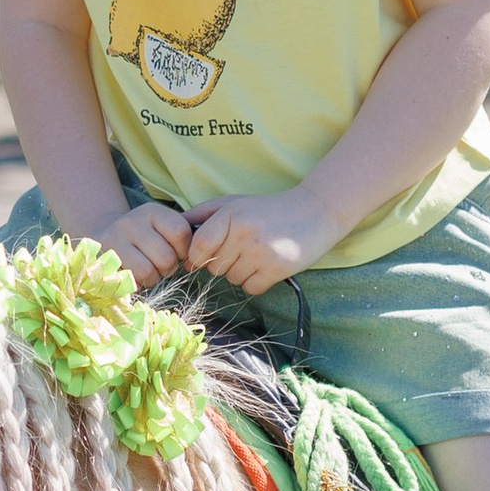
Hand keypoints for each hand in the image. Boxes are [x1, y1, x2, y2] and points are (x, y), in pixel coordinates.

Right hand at [83, 199, 191, 287]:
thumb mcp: (159, 228)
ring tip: (147, 269)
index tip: (177, 252)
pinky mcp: (105, 259)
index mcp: (152, 211)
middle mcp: (131, 221)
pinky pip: (130, 281)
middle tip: (160, 264)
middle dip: (168, 267)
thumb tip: (198, 254)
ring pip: (149, 271)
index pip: (181, 233)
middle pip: (166, 257)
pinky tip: (134, 275)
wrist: (102, 236)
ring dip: (153, 278)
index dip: (184, 250)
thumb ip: (179, 237)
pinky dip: (138, 283)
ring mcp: (115, 240)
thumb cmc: (142, 237)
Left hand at [183, 191, 325, 295]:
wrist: (314, 212)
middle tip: (241, 250)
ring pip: (232, 279)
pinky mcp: (277, 268)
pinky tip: (266, 266)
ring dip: (240, 273)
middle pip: (214, 267)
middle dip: (223, 263)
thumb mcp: (233, 203)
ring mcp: (261, 252)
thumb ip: (202, 215)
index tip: (202, 258)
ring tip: (257, 255)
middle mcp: (244, 233)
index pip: (198, 246)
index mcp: (230, 214)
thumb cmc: (267, 210)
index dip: (196, 257)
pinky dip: (256, 282)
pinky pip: (250, 288)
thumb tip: (174, 233)